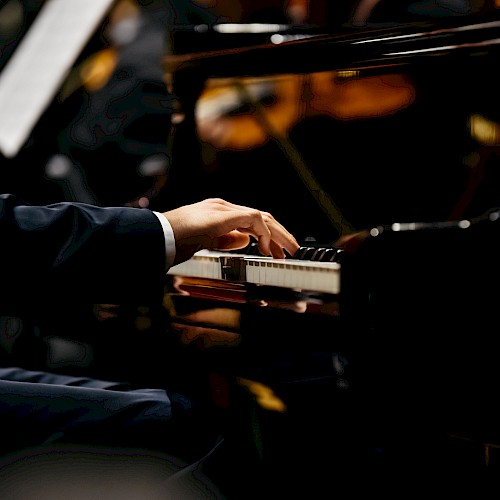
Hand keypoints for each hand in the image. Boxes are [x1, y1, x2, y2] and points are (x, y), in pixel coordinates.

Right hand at [162, 198, 299, 265]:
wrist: (159, 236)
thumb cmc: (175, 241)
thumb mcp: (206, 243)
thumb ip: (226, 240)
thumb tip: (245, 241)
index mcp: (219, 214)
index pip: (250, 221)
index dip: (267, 235)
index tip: (275, 251)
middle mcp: (223, 208)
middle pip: (260, 217)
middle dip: (279, 234)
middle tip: (291, 249)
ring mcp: (224, 209)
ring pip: (261, 217)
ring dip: (278, 234)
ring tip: (289, 250)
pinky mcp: (224, 215)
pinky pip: (254, 219)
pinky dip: (264, 234)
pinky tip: (267, 249)